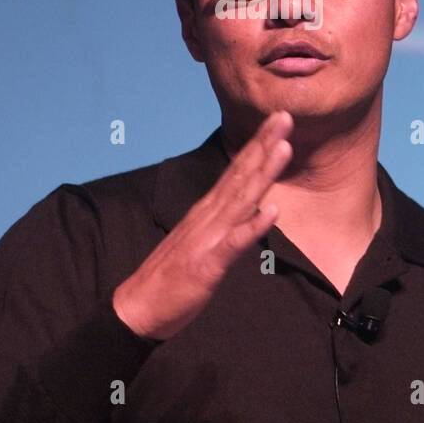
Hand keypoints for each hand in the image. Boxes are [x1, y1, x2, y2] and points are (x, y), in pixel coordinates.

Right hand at [112, 111, 292, 339]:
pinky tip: (271, 211)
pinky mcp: (208, 263)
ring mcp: (208, 237)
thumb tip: (248, 207)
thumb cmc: (172, 276)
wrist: (138, 307)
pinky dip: (253, 226)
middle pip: (241, 175)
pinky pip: (234, 243)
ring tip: (284, 147)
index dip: (258, 145)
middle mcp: (208, 216)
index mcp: (207, 210)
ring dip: (263, 173)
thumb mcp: (202, 241)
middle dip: (264, 145)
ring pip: (241, 200)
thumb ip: (222, 222)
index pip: (236, 171)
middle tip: (285, 115)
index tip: (278, 120)